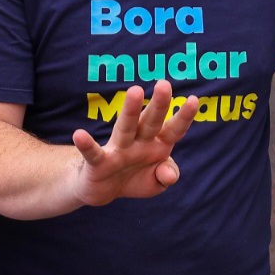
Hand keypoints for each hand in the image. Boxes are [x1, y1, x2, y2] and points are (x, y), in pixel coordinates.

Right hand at [71, 81, 197, 205]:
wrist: (104, 191)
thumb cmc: (134, 178)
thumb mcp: (156, 182)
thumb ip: (167, 175)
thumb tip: (169, 175)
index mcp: (157, 144)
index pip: (173, 130)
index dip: (184, 116)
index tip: (195, 100)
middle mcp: (138, 142)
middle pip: (151, 121)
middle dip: (159, 105)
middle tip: (164, 84)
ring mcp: (118, 150)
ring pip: (126, 128)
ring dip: (130, 111)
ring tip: (135, 91)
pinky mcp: (98, 163)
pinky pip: (93, 153)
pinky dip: (86, 144)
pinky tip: (79, 135)